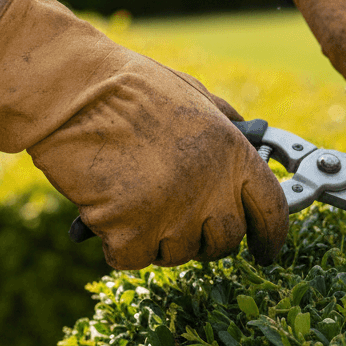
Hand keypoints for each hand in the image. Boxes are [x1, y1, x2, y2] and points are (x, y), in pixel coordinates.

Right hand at [0, 0, 287, 269]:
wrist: (72, 90)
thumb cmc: (128, 87)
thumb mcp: (195, 97)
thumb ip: (226, 126)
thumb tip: (251, 138)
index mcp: (234, 153)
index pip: (272, 210)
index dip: (272, 236)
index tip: (267, 251)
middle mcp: (212, 188)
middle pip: (226, 241)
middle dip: (206, 238)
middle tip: (181, 221)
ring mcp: (174, 214)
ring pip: (178, 254)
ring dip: (159, 238)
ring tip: (135, 200)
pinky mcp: (131, 232)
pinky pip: (133, 258)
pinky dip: (119, 245)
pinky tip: (107, 213)